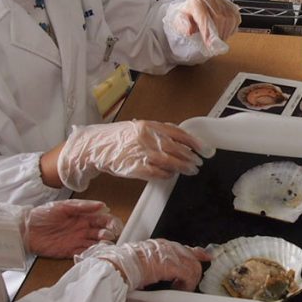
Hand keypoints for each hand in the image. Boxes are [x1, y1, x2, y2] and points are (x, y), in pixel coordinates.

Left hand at [24, 199, 123, 257]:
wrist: (25, 229)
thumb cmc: (43, 214)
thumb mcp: (63, 206)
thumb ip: (82, 206)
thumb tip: (102, 205)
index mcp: (83, 216)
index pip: (102, 219)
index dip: (110, 222)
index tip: (114, 225)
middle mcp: (83, 229)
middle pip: (102, 232)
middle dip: (109, 234)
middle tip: (109, 235)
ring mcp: (77, 241)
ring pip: (96, 244)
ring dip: (102, 245)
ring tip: (104, 244)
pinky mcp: (70, 252)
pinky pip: (84, 254)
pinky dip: (91, 254)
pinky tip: (95, 252)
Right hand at [58, 120, 213, 190]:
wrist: (96, 146)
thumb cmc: (119, 138)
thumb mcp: (140, 127)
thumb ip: (159, 131)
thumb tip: (182, 139)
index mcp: (149, 126)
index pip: (178, 133)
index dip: (194, 142)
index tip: (205, 149)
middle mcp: (146, 138)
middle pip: (175, 149)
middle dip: (190, 157)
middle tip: (198, 163)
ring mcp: (139, 153)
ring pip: (168, 161)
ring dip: (182, 167)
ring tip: (190, 171)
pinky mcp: (133, 167)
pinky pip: (155, 173)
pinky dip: (166, 175)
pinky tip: (171, 175)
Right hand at [75, 238, 209, 290]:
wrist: (116, 266)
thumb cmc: (122, 265)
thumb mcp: (139, 260)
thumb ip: (150, 263)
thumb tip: (151, 272)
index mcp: (159, 245)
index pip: (183, 247)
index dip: (196, 252)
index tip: (205, 256)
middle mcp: (167, 246)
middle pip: (191, 256)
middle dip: (195, 269)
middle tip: (191, 283)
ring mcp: (170, 254)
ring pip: (193, 266)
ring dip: (190, 280)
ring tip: (182, 289)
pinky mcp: (171, 265)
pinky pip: (188, 274)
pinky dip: (187, 284)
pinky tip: (181, 289)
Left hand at [172, 0, 240, 49]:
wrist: (193, 9)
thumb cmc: (187, 17)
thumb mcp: (179, 21)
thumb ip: (183, 25)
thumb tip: (190, 30)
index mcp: (196, 1)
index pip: (204, 17)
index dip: (208, 33)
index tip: (210, 44)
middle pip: (219, 18)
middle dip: (218, 34)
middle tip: (214, 45)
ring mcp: (222, 0)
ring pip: (229, 18)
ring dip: (225, 33)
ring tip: (218, 39)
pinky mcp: (230, 4)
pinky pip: (236, 18)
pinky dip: (232, 28)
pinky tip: (225, 32)